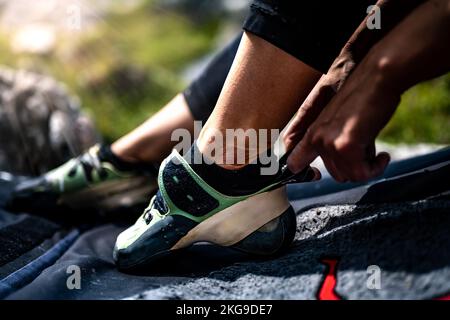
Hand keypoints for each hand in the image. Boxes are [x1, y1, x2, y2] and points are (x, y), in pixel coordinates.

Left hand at [286, 51, 398, 181]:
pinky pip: (362, 173)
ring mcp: (329, 143)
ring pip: (349, 175)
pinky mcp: (346, 146)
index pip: (294, 163)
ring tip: (376, 153)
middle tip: (367, 155)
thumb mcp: (341, 120)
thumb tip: (346, 168)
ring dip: (366, 168)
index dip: (304, 173)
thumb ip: (335, 141)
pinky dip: (376, 168)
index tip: (317, 175)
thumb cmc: (365, 95)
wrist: (377, 78)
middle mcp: (316, 139)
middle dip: (354, 168)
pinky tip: (382, 156)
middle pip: (334, 174)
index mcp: (313, 132)